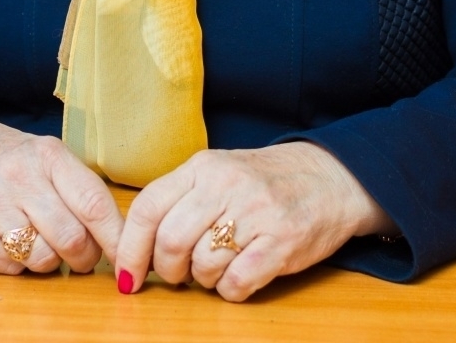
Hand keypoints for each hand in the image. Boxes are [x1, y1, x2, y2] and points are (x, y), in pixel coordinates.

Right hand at [0, 117, 124, 274]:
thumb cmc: (12, 160)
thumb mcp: (48, 156)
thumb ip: (80, 189)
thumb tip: (119, 236)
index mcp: (48, 155)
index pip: (93, 203)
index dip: (114, 237)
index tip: (126, 256)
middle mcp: (18, 177)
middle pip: (71, 239)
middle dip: (85, 257)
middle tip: (83, 255)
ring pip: (42, 259)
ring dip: (51, 261)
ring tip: (43, 242)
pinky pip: (10, 269)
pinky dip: (19, 264)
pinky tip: (11, 240)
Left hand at [114, 142, 394, 301]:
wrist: (328, 177)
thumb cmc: (263, 181)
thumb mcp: (217, 173)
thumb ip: (179, 199)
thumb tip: (134, 244)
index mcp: (203, 166)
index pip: (148, 207)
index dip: (130, 248)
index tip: (127, 276)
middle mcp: (225, 185)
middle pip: (171, 241)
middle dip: (167, 270)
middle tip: (179, 275)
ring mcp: (255, 213)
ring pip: (202, 266)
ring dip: (203, 280)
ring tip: (217, 268)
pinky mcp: (281, 243)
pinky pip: (236, 283)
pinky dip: (230, 290)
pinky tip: (239, 276)